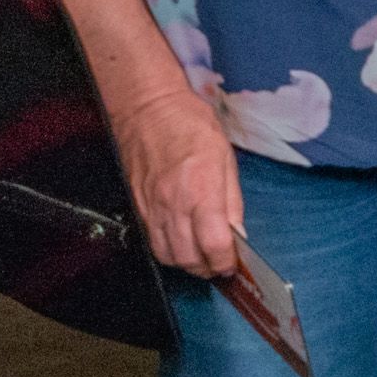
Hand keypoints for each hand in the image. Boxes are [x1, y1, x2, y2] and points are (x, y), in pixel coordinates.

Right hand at [112, 85, 244, 274]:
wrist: (148, 108)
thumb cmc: (188, 123)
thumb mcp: (225, 156)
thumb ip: (232, 200)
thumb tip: (238, 233)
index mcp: (202, 189)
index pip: (214, 244)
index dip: (226, 261)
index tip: (233, 261)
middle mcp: (174, 203)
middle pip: (190, 258)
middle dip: (208, 268)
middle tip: (220, 261)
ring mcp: (153, 207)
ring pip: (169, 256)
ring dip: (188, 263)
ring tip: (202, 254)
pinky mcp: (139, 207)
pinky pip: (153, 242)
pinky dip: (169, 251)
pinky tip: (181, 242)